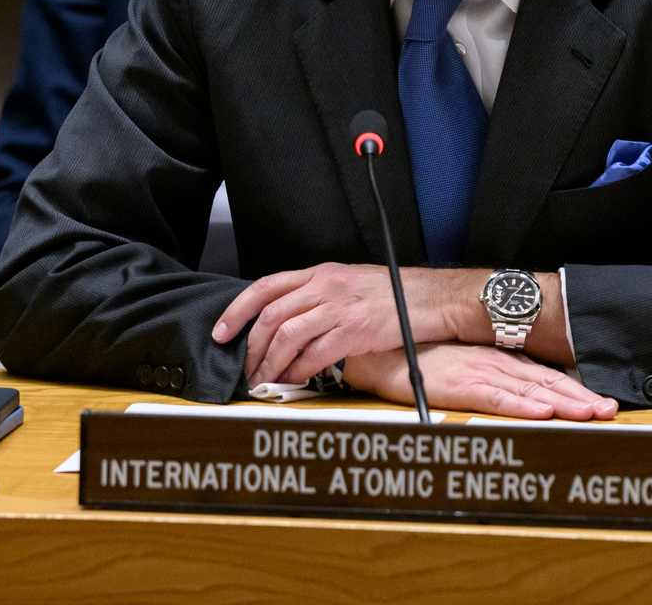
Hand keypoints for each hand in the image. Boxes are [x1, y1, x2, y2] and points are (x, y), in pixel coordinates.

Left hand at [213, 263, 478, 387]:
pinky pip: (315, 355)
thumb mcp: (348, 281)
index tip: (221, 331)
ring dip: (270, 364)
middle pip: (271, 316)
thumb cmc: (392, 293)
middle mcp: (326, 286)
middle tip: (246, 368)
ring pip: (287, 337)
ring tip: (265, 380)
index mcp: (321, 272)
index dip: (237, 310)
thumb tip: (285, 322)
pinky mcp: (355, 331)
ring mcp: (340, 307)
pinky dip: (299, 371)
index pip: (266, 286)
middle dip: (251, 347)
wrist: (430, 298)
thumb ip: (317, 295)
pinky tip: (295, 380)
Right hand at [343, 343, 619, 420]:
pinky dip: (521, 405)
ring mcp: (481, 372)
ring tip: (590, 413)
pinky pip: (497, 397)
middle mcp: (497, 364)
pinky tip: (542, 412)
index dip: (577, 390)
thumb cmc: (425, 360)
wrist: (387, 349)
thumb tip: (527, 396)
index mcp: (501, 360)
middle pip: (547, 383)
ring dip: (563, 403)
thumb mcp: (467, 368)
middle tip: (609, 410)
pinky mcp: (462, 384)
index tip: (602, 403)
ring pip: (530, 390)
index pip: (547, 377)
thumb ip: (495, 379)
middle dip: (581, 397)